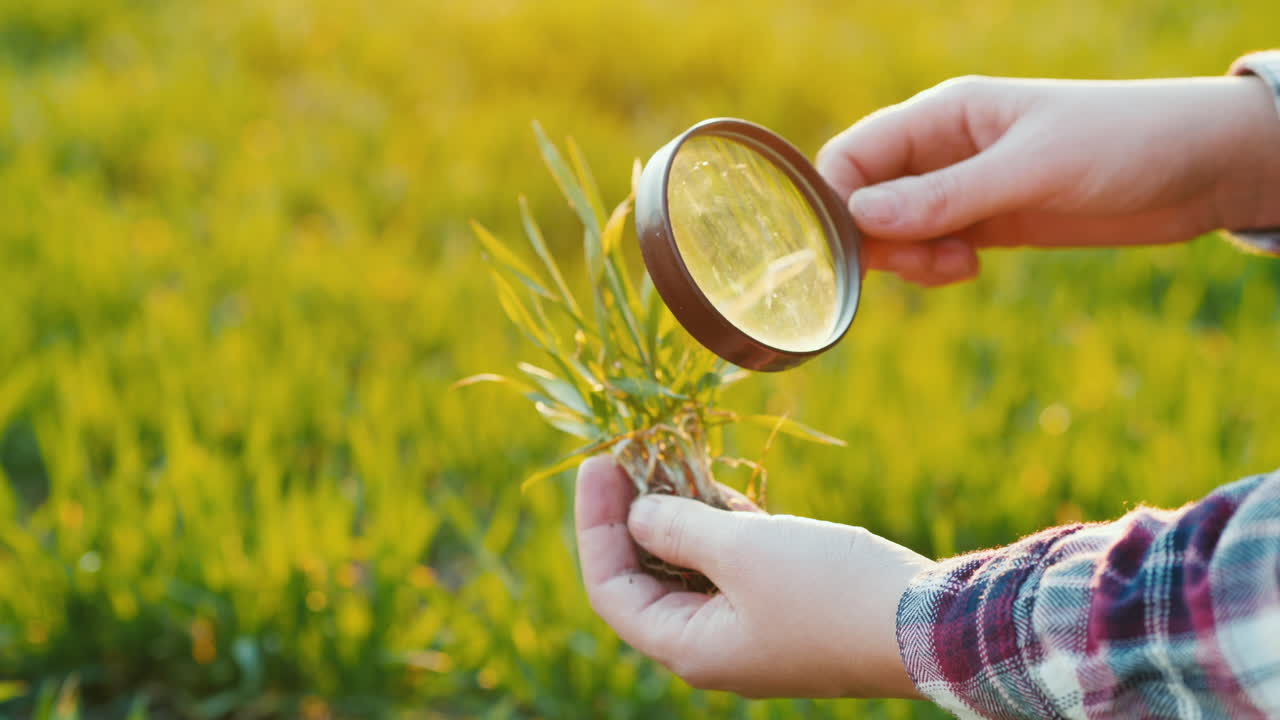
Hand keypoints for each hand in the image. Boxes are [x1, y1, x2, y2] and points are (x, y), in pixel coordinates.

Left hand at [574, 456, 934, 698]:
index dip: (595, 525)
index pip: (611, 589)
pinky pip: (729, 566)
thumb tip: (636, 515)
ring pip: (689, 567)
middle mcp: (710, 646)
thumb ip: (678, 528)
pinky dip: (718, 527)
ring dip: (678, 513)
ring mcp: (746, 629)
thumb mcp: (743, 549)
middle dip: (633, 514)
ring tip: (669, 454)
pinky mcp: (780, 608)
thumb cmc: (828, 589)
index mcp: (688, 647)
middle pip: (645, 577)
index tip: (598, 462)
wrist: (930, 624)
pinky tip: (716, 486)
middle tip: (630, 453)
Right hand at [816, 75, 1279, 285]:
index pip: (853, 154)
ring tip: (958, 267)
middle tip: (920, 265)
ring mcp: (963, 188)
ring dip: (908, 259)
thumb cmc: (1123, 143)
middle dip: (875, 239)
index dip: (836, 202)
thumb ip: (946, 196)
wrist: (1203, 168)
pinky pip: (930, 249)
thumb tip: (859, 219)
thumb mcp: (1033, 169)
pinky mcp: (986, 223)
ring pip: (894, 231)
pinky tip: (971, 269)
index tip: (855, 249)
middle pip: (865, 198)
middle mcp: (942, 149)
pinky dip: (934, 268)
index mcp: (944, 114)